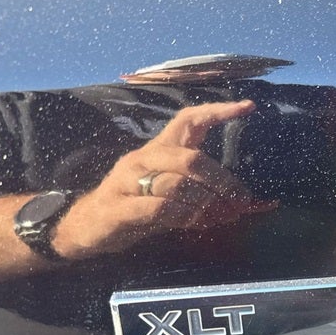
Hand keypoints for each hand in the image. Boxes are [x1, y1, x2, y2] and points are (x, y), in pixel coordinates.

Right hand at [52, 101, 272, 259]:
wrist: (87, 227)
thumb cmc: (138, 208)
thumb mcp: (174, 198)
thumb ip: (207, 196)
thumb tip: (249, 203)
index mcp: (159, 150)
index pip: (188, 119)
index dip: (217, 111)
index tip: (247, 107)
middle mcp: (143, 159)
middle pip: (190, 158)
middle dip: (221, 181)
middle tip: (240, 201)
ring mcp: (127, 181)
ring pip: (176, 183)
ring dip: (205, 203)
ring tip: (220, 217)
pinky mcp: (118, 207)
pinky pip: (159, 208)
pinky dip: (183, 216)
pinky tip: (194, 223)